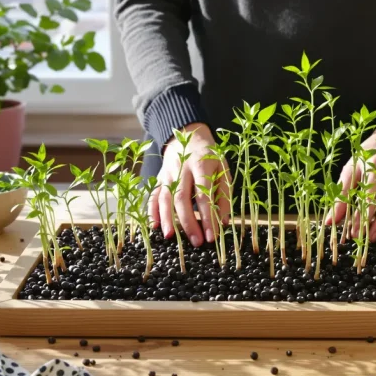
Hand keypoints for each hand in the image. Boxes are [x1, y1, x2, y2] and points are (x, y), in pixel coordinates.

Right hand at [148, 123, 230, 246]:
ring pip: (165, 197)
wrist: (187, 134)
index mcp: (202, 165)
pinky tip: (154, 225)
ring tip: (171, 237)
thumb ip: (224, 195)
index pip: (204, 195)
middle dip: (188, 222)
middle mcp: (182, 169)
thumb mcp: (223, 170)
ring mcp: (168, 173)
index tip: (211, 236)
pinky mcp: (159, 177)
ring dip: (167, 218)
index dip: (207, 217)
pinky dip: (152, 210)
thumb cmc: (209, 156)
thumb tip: (223, 222)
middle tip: (195, 241)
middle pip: (182, 197)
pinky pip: (153, 194)